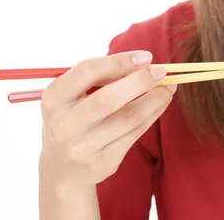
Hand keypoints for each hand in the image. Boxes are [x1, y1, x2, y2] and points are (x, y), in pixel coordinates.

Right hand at [38, 51, 175, 186]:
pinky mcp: (103, 163)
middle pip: (108, 99)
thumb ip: (102, 77)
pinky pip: (135, 134)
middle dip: (140, 81)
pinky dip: (153, 115)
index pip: (88, 72)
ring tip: (169, 87)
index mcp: (54, 98)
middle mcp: (64, 125)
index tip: (145, 57)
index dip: (120, 61)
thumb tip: (144, 64)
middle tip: (161, 71)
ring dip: (154, 99)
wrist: (62, 167)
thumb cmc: (74, 117)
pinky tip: (161, 103)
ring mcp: (82, 147)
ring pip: (128, 118)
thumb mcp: (74, 94)